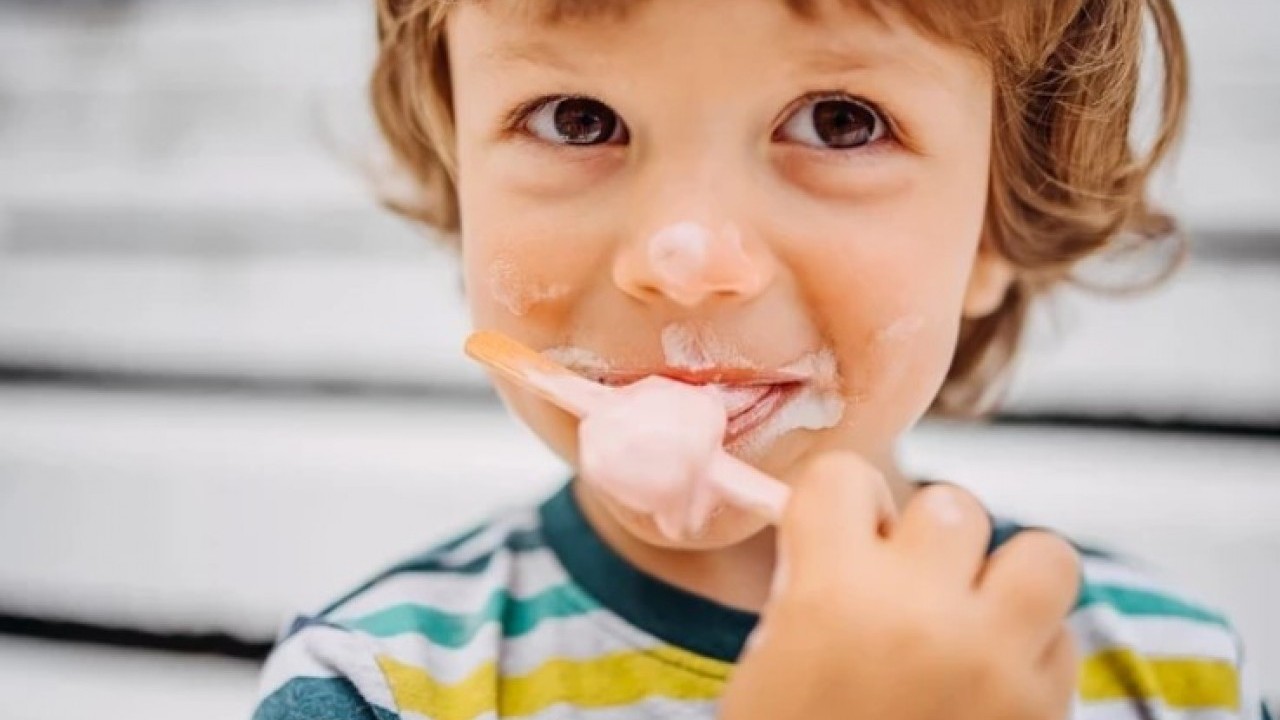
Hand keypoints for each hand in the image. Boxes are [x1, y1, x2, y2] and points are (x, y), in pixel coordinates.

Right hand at [720, 452, 1079, 719]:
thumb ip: (810, 589)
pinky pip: (1064, 636)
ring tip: (974, 612)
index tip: (839, 526)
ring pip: (1041, 553)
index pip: (844, 477)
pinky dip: (1035, 645)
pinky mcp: (1045, 709)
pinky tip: (994, 678)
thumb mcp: (769, 669)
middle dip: (925, 538)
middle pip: (949, 505)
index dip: (841, 501)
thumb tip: (847, 539)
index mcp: (830, 596)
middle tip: (905, 580)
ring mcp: (995, 661)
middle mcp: (920, 613)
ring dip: (1007, 576)